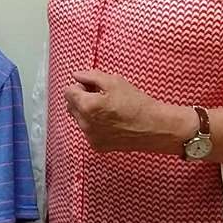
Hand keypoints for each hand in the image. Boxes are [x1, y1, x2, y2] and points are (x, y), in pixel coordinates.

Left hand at [64, 69, 189, 153]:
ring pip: (79, 119)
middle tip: (101, 96)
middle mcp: (84, 124)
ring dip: (87, 112)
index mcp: (87, 106)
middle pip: (71, 106)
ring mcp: (90, 137)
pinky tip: (111, 122)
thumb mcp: (114, 81)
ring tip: (108, 109)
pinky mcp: (97, 146)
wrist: (154, 127)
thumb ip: (91, 76)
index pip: (68, 92)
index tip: (94, 87)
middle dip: (81, 98)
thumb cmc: (136, 103)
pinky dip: (94, 125)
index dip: (80, 86)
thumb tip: (76, 75)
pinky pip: (88, 131)